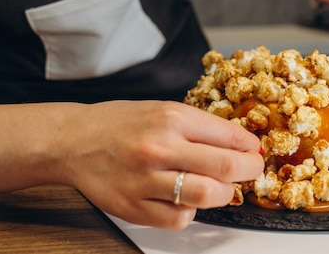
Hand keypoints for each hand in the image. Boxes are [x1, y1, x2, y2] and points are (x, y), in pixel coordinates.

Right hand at [56, 100, 263, 229]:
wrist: (74, 141)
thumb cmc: (119, 123)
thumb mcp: (162, 110)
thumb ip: (199, 127)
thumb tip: (239, 144)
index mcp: (170, 118)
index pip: (229, 136)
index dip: (250, 147)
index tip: (254, 151)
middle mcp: (159, 147)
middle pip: (226, 167)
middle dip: (249, 170)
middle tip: (251, 170)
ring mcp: (145, 180)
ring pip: (207, 196)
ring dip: (224, 194)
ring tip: (221, 187)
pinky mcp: (133, 207)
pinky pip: (180, 218)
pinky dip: (191, 211)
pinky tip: (184, 199)